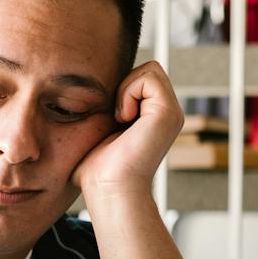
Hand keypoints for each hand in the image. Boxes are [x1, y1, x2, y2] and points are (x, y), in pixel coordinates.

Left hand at [72, 61, 183, 199]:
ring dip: (125, 90)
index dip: (120, 89)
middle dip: (124, 86)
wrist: (107, 189)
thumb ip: (106, 108)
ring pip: (149, 69)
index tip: (112, 119)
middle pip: (147, 69)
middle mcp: (167, 113)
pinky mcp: (169, 112)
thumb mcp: (100, 130)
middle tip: (117, 118)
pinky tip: (124, 119)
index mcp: (154, 116)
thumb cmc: (97, 169)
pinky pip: (148, 77)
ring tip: (120, 119)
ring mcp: (171, 112)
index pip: (140, 76)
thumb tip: (86, 92)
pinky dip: (128, 93)